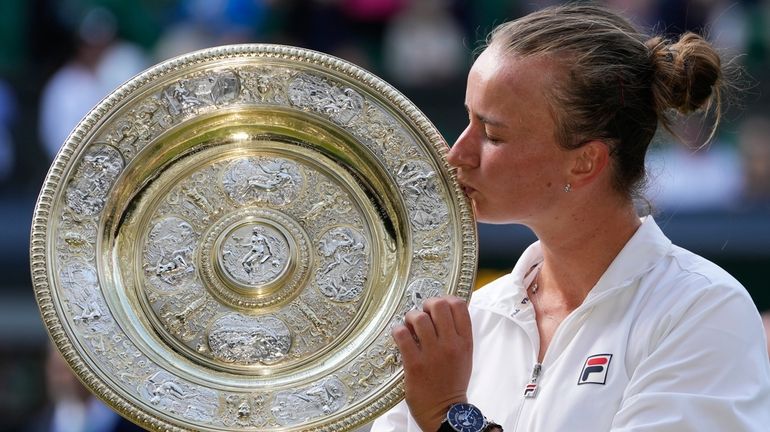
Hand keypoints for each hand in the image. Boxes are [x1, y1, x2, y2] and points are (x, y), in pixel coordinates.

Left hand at [392, 295, 473, 430]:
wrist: (445, 411)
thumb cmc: (452, 382)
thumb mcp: (464, 356)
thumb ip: (457, 334)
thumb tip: (444, 311)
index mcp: (464, 342)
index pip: (459, 306)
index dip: (445, 299)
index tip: (437, 306)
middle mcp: (450, 345)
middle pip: (439, 306)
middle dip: (426, 305)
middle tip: (422, 314)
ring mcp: (432, 354)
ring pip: (419, 317)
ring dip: (410, 318)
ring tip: (409, 327)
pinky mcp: (414, 363)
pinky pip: (402, 334)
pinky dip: (398, 330)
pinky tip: (400, 336)